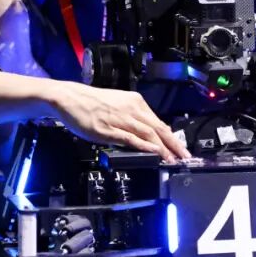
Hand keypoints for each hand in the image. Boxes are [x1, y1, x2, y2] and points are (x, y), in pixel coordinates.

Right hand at [49, 81, 191, 161]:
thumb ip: (133, 118)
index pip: (159, 122)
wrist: (70, 97)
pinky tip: (154, 152)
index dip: (172, 137)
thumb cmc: (92, 102)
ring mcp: (121, 119)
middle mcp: (132, 110)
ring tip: (173, 159)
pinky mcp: (109, 129)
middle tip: (185, 156)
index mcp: (136, 102)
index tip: (181, 148)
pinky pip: (131, 138)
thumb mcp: (118, 105)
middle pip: (159, 129)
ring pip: (148, 134)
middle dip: (174, 145)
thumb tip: (147, 133)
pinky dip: (144, 145)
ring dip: (163, 148)